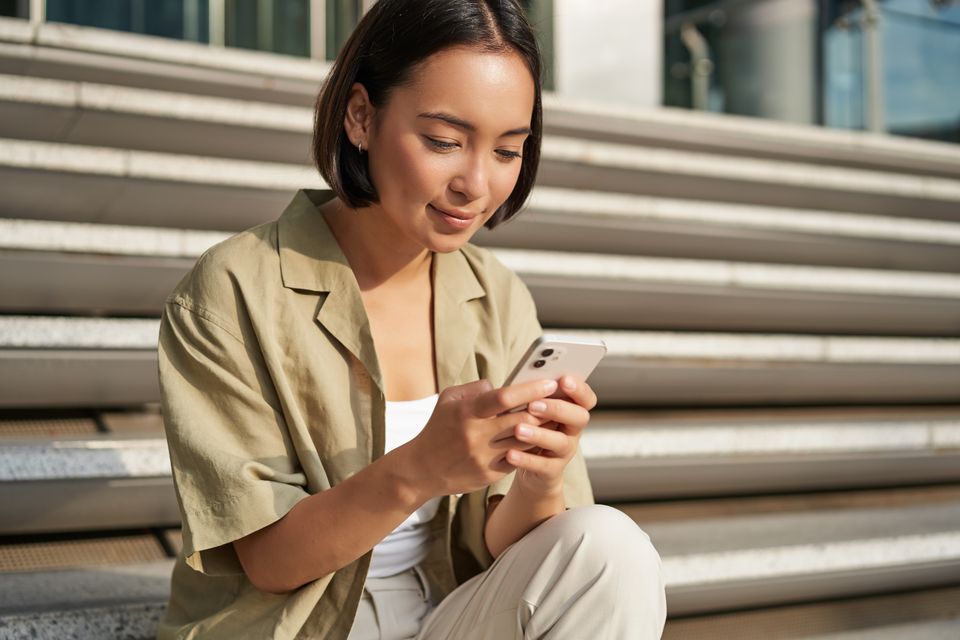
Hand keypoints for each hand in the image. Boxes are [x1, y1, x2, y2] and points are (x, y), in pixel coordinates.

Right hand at [403, 378, 559, 498]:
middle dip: (545, 409)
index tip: (550, 382)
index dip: (530, 389)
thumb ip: (476, 388)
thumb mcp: (449, 400)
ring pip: (526, 441)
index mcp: (467, 412)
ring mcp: (484, 457)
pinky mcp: (490, 474)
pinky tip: (542, 438)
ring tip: (558, 417)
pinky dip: (532, 447)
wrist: (421, 469)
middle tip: (562, 400)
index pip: (505, 397)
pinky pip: (519, 458)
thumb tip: (503, 385)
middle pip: (522, 420)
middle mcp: (476, 435)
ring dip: (544, 429)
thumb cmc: (439, 428)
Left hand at [507, 374, 596, 497]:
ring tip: (518, 430)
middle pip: (579, 417)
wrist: (530, 468)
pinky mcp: (552, 470)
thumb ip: (528, 395)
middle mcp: (573, 430)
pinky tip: (510, 454)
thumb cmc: (531, 428)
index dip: (579, 389)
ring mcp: (564, 451)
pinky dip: (526, 460)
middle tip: (533, 405)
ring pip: (560, 442)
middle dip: (557, 409)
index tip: (563, 379)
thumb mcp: (531, 410)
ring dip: (539, 434)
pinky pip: (543, 465)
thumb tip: (502, 382)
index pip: (586, 398)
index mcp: (571, 410)